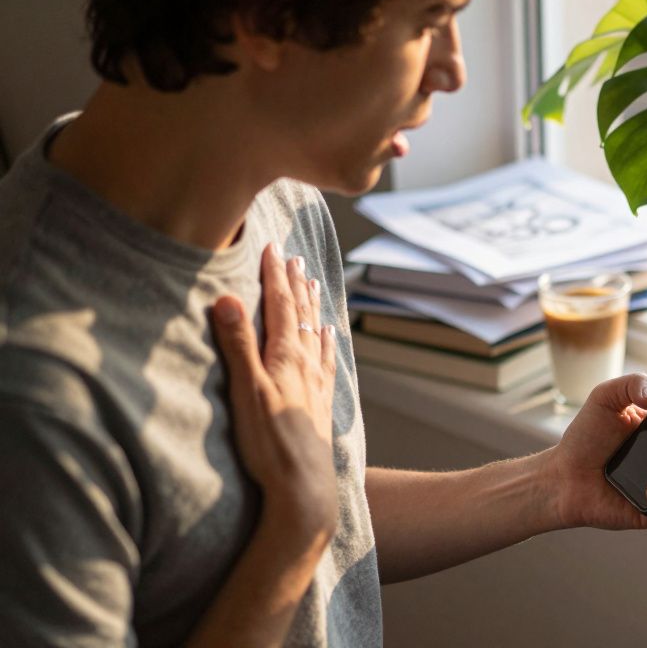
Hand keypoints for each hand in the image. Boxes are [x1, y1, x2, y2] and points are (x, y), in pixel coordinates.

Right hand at [212, 243, 338, 541]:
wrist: (303, 488)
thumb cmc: (270, 444)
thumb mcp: (246, 391)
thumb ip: (238, 345)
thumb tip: (226, 299)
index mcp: (286, 357)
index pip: (281, 306)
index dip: (276, 276)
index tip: (273, 249)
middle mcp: (305, 365)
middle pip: (302, 315)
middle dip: (295, 284)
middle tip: (294, 258)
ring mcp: (315, 385)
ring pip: (316, 334)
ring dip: (312, 307)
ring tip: (313, 285)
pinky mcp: (319, 405)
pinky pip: (326, 362)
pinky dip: (326, 342)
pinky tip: (329, 337)